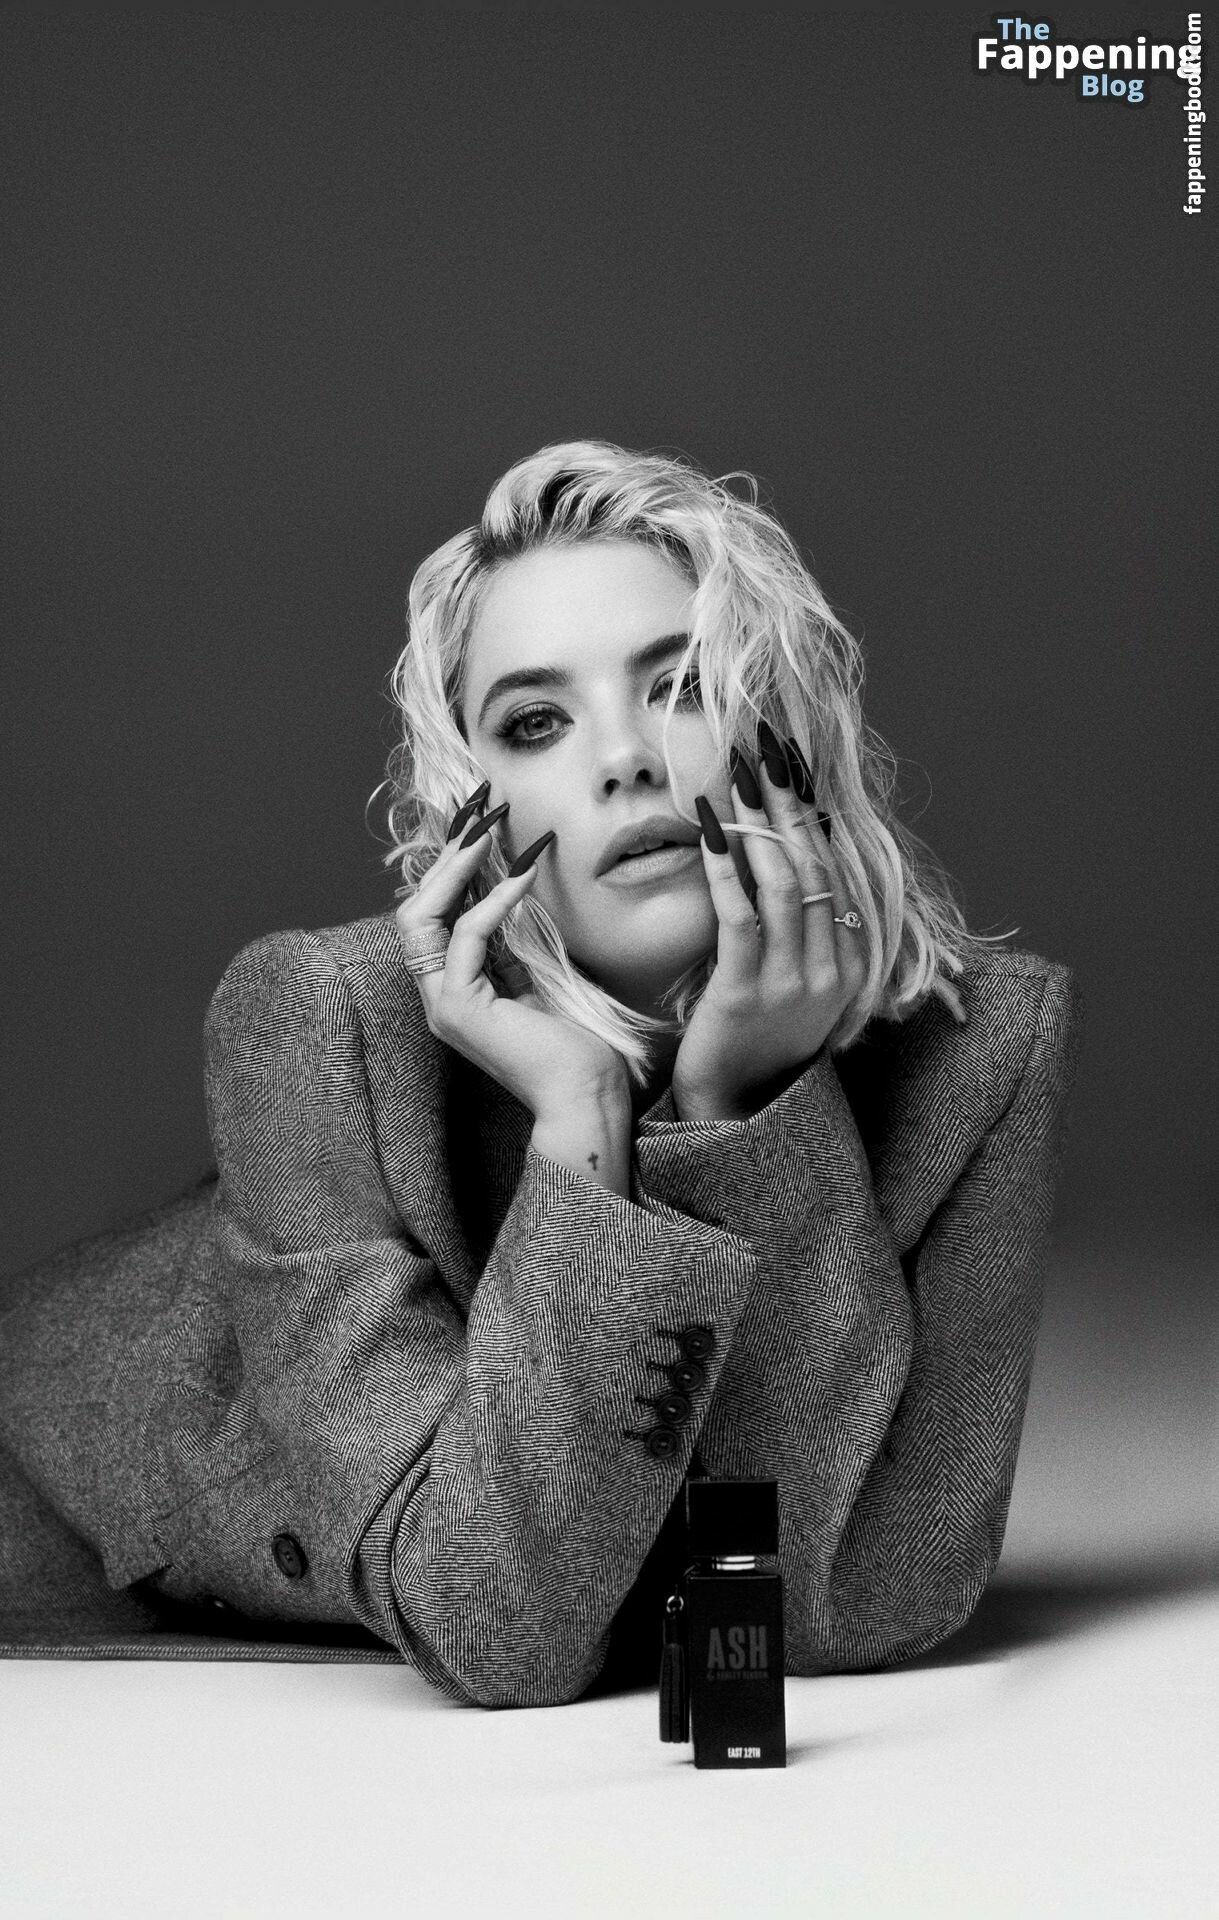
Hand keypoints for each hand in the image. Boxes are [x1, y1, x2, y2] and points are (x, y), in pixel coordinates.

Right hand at [394, 792, 630, 1126]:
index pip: (436, 910)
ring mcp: (443, 1004)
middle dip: (446, 852)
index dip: (454, 862)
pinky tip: (524, 871)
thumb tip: (511, 877)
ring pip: (423, 916)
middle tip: (480, 805)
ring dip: (458, 865)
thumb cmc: (578, 1045)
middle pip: (417, 906)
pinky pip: (466, 937)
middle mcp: (439, 994)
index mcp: (456, 986)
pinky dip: (494, 899)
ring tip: (490, 827)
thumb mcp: (540, 975)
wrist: (588, 1097)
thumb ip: (515, 938)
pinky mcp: (460, 1009)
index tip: (481, 817)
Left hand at [671, 737, 866, 1122]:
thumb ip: (799, 927)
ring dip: (759, 823)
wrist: (732, 1108)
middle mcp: (834, 970)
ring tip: (737, 775)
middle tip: (766, 749)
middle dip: (790, 803)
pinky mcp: (747, 995)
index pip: (837, 871)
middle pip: (815, 866)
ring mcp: (794, 984)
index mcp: (853, 963)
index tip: (792, 767)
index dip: (812, 815)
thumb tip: (783, 855)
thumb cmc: (756, 1035)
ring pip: (785, 884)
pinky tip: (706, 828)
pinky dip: (724, 867)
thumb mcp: (795, 979)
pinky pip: (740, 917)